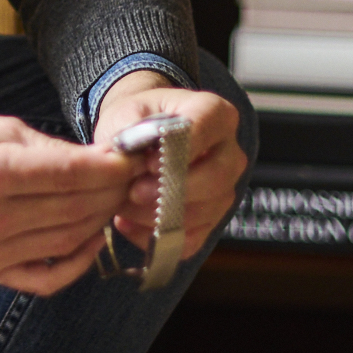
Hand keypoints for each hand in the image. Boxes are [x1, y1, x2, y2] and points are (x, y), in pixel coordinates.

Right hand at [0, 113, 136, 295]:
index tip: (127, 158)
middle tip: (126, 177)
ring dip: (98, 221)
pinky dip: (77, 263)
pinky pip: (46, 279)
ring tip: (110, 200)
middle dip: (109, 192)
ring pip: (66, 242)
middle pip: (73, 210)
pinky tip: (89, 239)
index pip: (69, 175)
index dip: (107, 168)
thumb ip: (46, 147)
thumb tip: (98, 160)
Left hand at [89, 70, 245, 256]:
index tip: (149, 163)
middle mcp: (229, 152)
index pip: (206, 130)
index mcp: (214, 113)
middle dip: (171, 191)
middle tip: (134, 192)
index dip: (178, 151)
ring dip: (158, 217)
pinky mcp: (212, 220)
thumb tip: (133, 159)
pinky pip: (192, 239)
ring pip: (204, 213)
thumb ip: (129, 132)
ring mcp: (225, 189)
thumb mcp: (126, 113)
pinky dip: (156, 238)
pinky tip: (128, 223)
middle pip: (215, 179)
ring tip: (123, 206)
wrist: (139, 136)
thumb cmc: (136, 120)